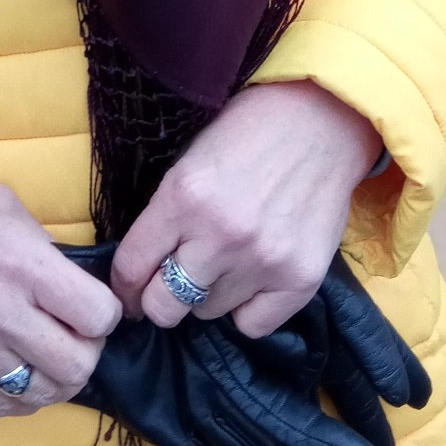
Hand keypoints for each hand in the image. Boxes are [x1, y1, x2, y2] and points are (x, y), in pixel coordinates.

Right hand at [0, 150, 121, 415]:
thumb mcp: (3, 205)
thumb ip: (45, 251)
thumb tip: (77, 287)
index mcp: (19, 261)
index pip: (98, 316)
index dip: (105, 309)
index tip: (93, 300)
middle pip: (78, 364)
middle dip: (89, 349)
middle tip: (76, 330)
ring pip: (44, 392)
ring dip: (57, 374)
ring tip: (48, 348)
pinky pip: (3, 406)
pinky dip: (22, 394)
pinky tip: (19, 367)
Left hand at [110, 81, 382, 339]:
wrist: (320, 120)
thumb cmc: (246, 133)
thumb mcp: (188, 162)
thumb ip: (165, 215)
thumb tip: (141, 270)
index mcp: (183, 197)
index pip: (131, 267)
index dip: (124, 285)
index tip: (131, 290)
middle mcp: (220, 236)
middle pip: (165, 307)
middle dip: (159, 299)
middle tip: (170, 284)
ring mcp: (262, 261)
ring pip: (208, 313)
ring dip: (209, 293)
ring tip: (226, 260)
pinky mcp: (300, 280)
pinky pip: (253, 325)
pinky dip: (248, 308)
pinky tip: (254, 276)